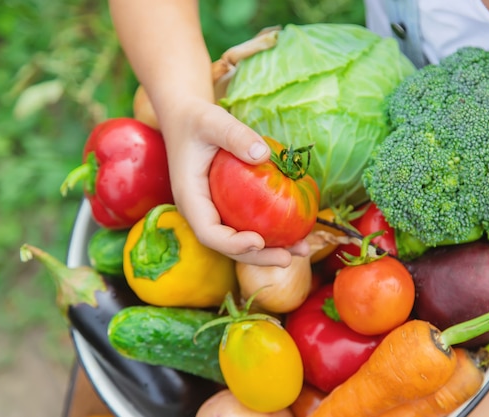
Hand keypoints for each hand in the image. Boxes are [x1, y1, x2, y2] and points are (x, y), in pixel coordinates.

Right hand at [158, 97, 309, 266]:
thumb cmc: (197, 120)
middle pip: (227, 245)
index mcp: (190, 198)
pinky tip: (296, 231)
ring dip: (269, 250)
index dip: (232, 244)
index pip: (208, 232)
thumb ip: (235, 135)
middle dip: (258, 257)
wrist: (187, 119)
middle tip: (288, 259)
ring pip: (239, 240)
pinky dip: (270, 231)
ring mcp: (213, 211)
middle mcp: (200, 212)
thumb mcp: (213, 121)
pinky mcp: (226, 207)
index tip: (259, 241)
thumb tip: (264, 154)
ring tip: (301, 250)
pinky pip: (247, 224)